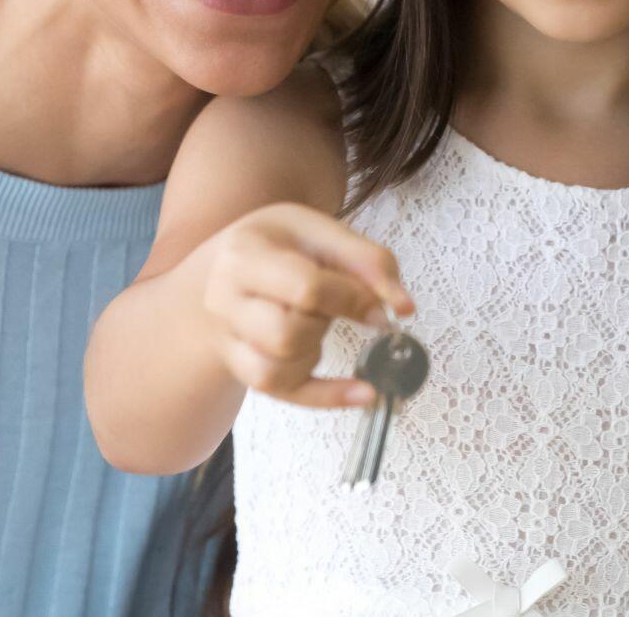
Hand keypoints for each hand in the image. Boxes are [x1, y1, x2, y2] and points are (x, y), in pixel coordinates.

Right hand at [200, 202, 414, 408]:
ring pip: (274, 372)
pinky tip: (365, 391)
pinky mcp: (242, 370)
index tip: (380, 305)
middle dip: (324, 324)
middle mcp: (223, 301)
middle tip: (330, 306)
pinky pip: (283, 395)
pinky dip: (329, 397)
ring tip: (316, 325)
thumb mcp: (318, 230)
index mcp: (244, 255)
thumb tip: (405, 307)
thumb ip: (366, 260)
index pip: (304, 287)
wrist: (225, 269)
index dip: (352, 299)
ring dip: (313, 354)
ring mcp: (227, 341)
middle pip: (285, 335)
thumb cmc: (280, 244)